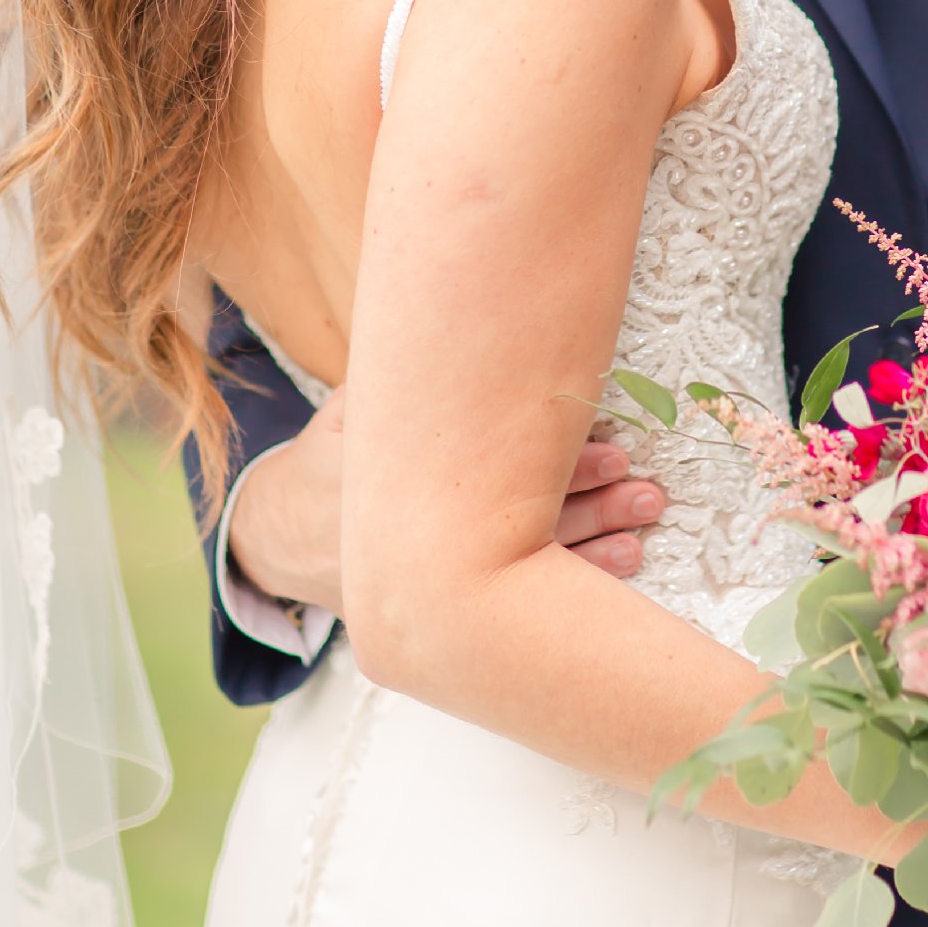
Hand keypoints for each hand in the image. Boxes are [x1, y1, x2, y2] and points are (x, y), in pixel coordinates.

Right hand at [228, 402, 664, 612]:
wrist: (280, 537)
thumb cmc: (327, 453)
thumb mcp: (348, 412)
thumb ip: (401, 378)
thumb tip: (458, 319)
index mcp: (404, 481)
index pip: (496, 476)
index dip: (560, 465)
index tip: (614, 452)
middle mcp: (424, 540)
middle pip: (524, 526)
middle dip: (592, 507)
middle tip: (646, 491)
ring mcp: (436, 581)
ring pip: (530, 573)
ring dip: (594, 548)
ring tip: (643, 528)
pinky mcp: (448, 607)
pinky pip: (518, 604)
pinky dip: (571, 587)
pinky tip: (617, 565)